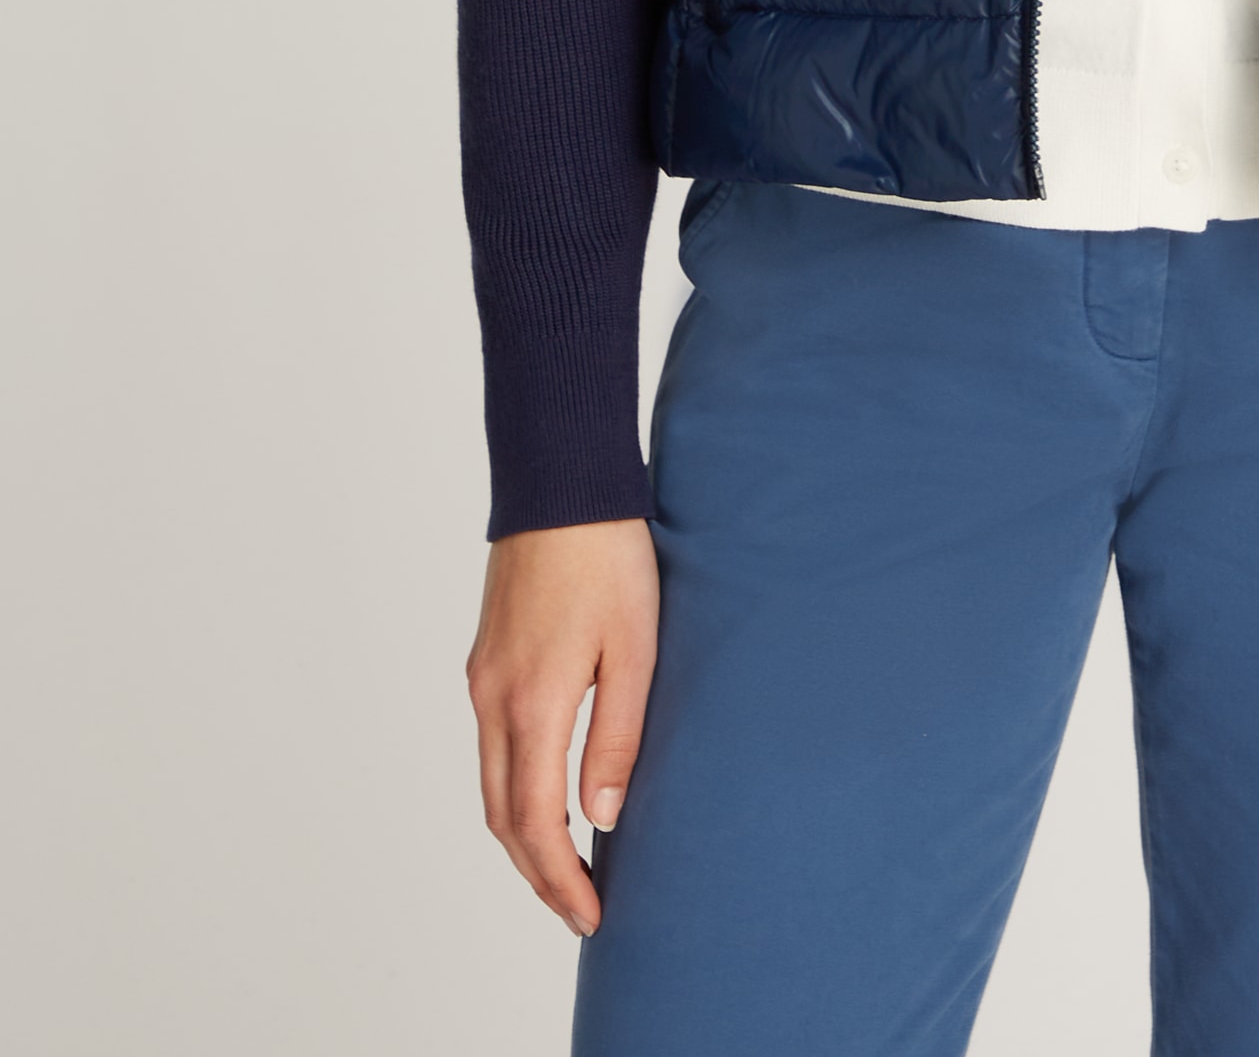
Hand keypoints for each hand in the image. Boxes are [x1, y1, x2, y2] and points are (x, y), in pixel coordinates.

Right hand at [466, 518, 659, 935]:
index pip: (536, 824)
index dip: (561, 880)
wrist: (561, 483)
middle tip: (580, 908)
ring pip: (492, 785)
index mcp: (532, 704)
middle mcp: (493, 700)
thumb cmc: (610, 557)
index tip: (590, 916)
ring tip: (568, 865)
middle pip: (503, 818)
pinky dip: (515, 789)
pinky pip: (492, 747)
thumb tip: (602, 820)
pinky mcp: (485, 660)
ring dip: (523, 835)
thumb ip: (616, 738)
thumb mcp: (635, 648)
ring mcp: (482, 680)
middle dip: (539, 873)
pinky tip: (548, 795)